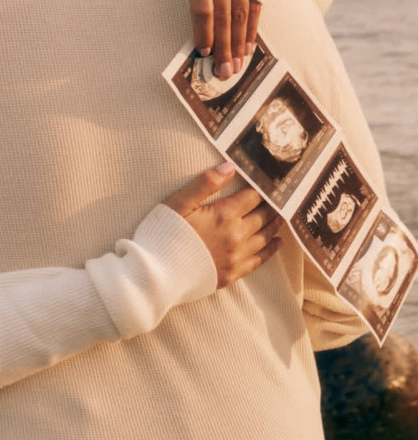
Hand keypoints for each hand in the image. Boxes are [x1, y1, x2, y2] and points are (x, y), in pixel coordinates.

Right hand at [163, 162, 281, 288]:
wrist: (157, 273)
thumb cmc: (164, 233)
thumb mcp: (179, 202)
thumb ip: (205, 183)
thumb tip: (230, 167)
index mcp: (223, 214)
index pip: (252, 197)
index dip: (262, 188)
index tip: (271, 182)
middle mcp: (236, 235)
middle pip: (262, 216)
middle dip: (272, 206)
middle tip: (282, 198)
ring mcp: (236, 256)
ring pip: (264, 237)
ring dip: (275, 224)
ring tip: (281, 216)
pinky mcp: (233, 273)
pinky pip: (260, 260)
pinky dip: (271, 249)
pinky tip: (277, 242)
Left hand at [185, 0, 262, 78]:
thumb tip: (201, 34)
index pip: (202, 6)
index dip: (203, 31)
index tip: (203, 52)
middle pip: (223, 15)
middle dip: (223, 46)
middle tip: (223, 72)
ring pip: (241, 14)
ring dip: (238, 43)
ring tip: (236, 66)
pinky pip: (255, 7)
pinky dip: (251, 29)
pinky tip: (247, 48)